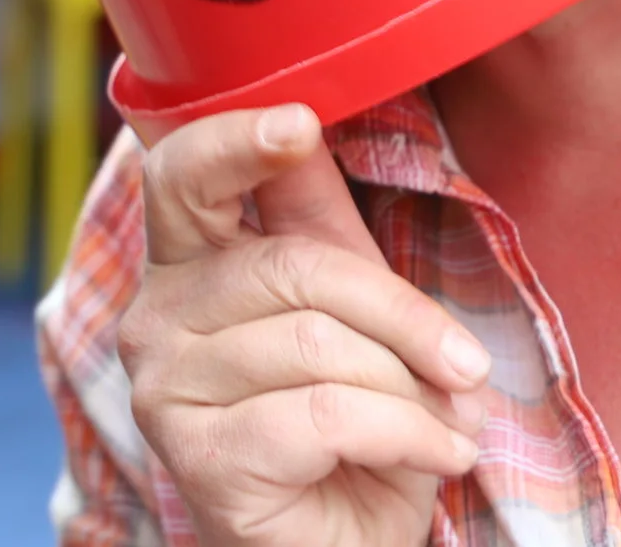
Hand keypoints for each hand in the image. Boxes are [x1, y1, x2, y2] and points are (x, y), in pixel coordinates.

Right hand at [120, 104, 488, 546]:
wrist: (343, 544)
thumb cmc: (349, 427)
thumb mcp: (351, 307)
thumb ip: (319, 222)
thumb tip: (306, 116)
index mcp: (184, 263)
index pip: (180, 175)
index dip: (234, 141)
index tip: (299, 124)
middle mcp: (154, 316)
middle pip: (291, 266)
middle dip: (401, 314)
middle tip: (465, 364)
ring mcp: (164, 389)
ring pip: (320, 346)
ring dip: (412, 391)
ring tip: (446, 423)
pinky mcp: (198, 458)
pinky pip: (329, 415)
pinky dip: (409, 435)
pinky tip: (439, 455)